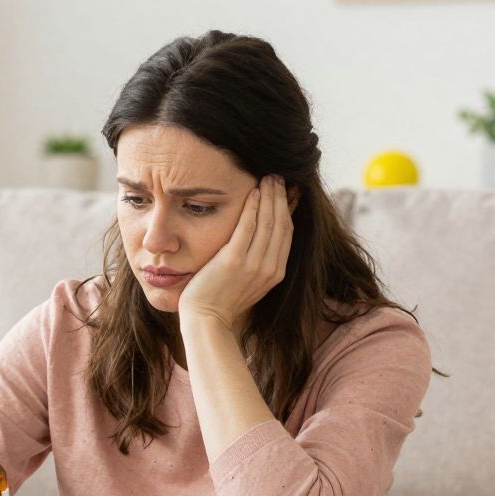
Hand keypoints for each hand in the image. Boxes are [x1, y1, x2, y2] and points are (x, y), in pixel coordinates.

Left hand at [178, 174, 292, 332]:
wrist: (206, 319)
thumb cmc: (222, 299)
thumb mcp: (249, 280)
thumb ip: (259, 260)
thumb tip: (262, 238)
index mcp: (276, 273)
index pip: (287, 232)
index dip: (288, 208)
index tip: (286, 190)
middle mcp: (269, 268)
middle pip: (281, 223)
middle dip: (281, 197)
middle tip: (278, 175)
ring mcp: (253, 264)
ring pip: (268, 222)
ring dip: (270, 196)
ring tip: (268, 177)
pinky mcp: (233, 260)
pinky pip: (247, 227)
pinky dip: (253, 207)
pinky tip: (253, 191)